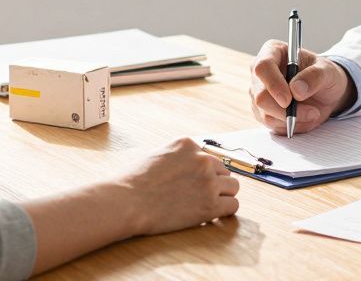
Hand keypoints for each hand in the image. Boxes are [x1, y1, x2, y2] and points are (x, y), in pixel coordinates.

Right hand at [116, 138, 239, 235]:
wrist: (127, 202)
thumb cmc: (133, 181)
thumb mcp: (156, 154)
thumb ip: (177, 156)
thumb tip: (188, 166)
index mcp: (188, 144)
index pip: (208, 157)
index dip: (201, 172)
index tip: (192, 183)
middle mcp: (202, 159)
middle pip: (223, 170)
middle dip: (213, 182)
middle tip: (198, 196)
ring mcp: (208, 181)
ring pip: (233, 187)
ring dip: (222, 195)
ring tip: (205, 204)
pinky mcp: (210, 204)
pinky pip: (233, 206)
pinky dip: (224, 211)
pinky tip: (212, 215)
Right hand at [249, 42, 355, 135]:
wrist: (325, 92)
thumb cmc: (324, 75)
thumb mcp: (328, 71)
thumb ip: (314, 76)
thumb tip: (296, 89)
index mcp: (273, 52)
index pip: (262, 67)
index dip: (273, 84)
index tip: (289, 99)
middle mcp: (261, 73)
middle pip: (260, 96)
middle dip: (286, 110)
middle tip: (312, 112)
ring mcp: (258, 93)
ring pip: (266, 114)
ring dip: (293, 119)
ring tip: (313, 112)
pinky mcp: (262, 111)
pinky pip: (272, 124)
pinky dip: (291, 125)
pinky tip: (304, 117)